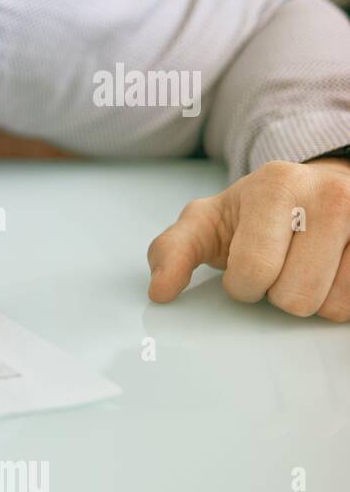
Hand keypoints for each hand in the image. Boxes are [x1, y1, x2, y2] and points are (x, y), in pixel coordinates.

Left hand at [147, 157, 349, 319]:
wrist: (312, 193)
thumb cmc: (254, 215)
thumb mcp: (204, 224)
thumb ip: (172, 252)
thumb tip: (160, 292)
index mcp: (276, 185)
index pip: (253, 271)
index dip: (242, 283)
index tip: (246, 264)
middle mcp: (331, 195)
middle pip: (295, 296)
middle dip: (277, 293)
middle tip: (280, 265)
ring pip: (333, 305)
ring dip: (312, 298)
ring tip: (306, 267)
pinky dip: (340, 299)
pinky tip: (332, 271)